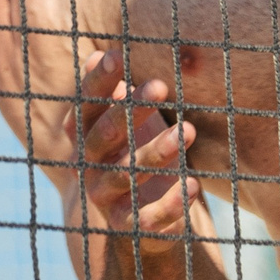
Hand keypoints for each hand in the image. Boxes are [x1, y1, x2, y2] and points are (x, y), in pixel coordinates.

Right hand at [66, 51, 200, 247]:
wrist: (131, 218)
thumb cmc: (132, 150)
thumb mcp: (124, 121)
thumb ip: (112, 93)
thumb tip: (97, 55)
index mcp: (87, 134)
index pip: (86, 104)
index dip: (97, 81)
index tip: (116, 55)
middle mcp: (89, 164)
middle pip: (104, 134)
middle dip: (131, 110)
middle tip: (161, 85)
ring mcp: (105, 195)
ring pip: (126, 173)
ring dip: (155, 152)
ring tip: (188, 130)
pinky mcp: (127, 225)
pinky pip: (145, 218)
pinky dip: (169, 205)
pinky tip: (193, 185)